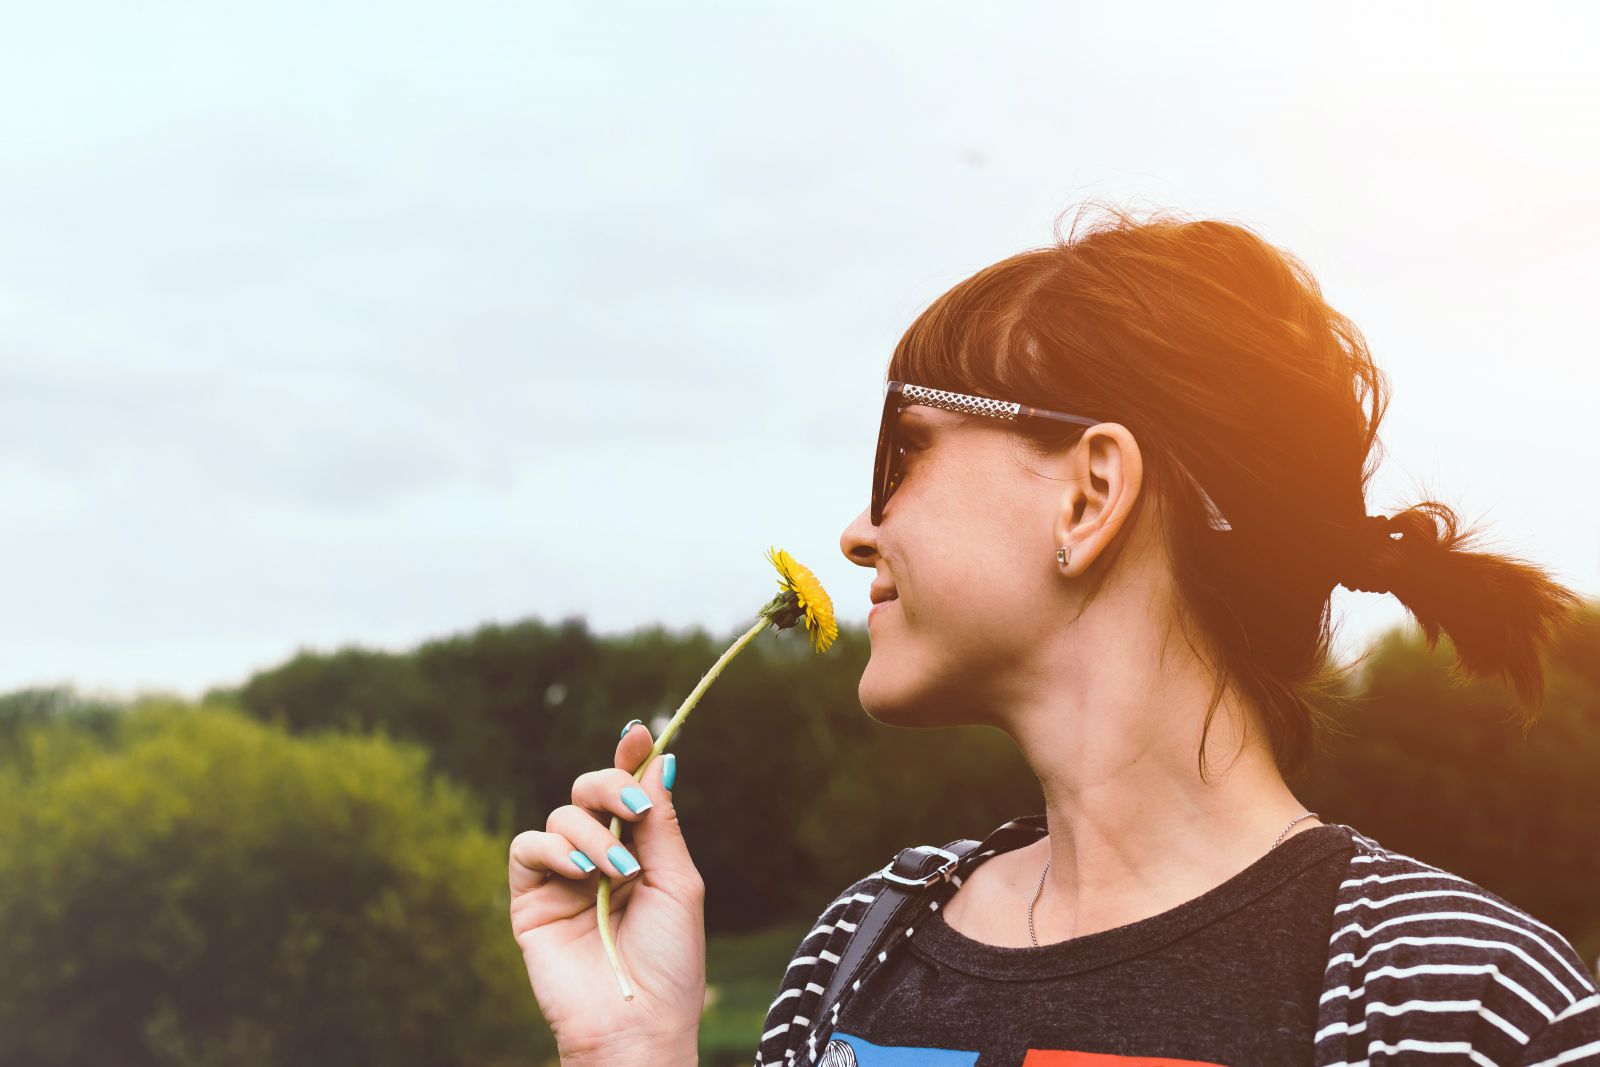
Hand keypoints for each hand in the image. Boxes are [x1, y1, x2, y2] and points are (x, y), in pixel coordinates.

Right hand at [509, 723, 705, 1062]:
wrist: (636, 1024)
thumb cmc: (668, 963)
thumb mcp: (677, 882)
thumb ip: (660, 822)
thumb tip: (659, 759)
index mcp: (639, 854)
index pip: (628, 793)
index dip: (630, 760)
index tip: (640, 732)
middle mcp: (598, 859)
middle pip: (588, 791)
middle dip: (608, 785)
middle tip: (632, 807)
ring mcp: (562, 879)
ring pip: (561, 816)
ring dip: (592, 834)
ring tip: (617, 872)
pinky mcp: (529, 899)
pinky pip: (527, 848)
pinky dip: (554, 848)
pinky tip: (582, 873)